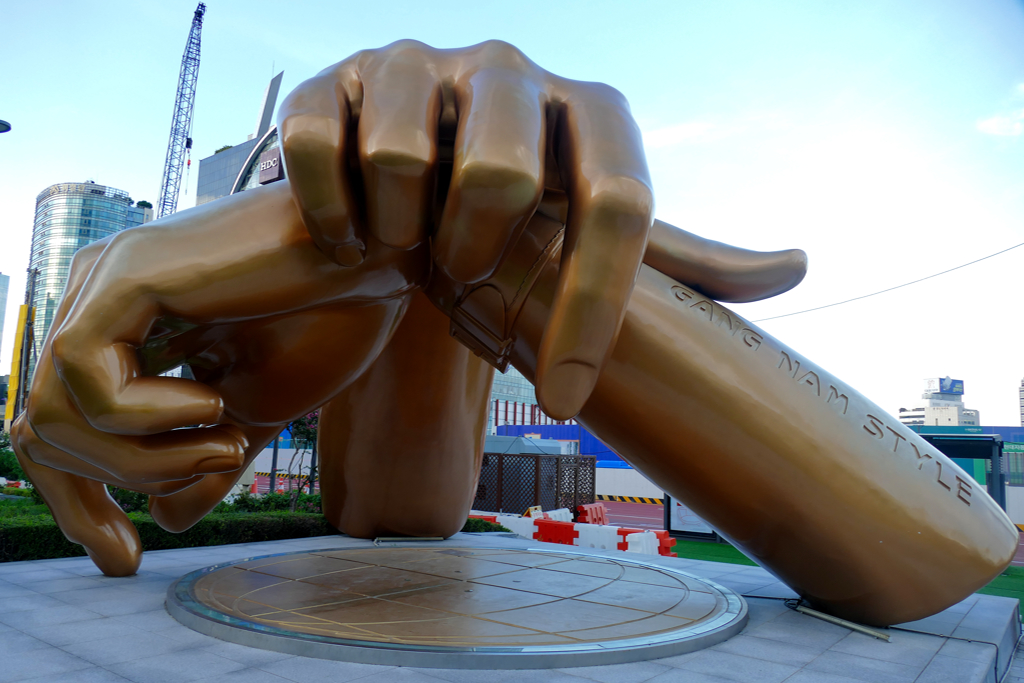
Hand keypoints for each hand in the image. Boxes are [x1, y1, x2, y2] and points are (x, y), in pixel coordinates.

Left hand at [13, 182, 423, 572]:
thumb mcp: (258, 412)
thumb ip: (204, 461)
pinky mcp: (127, 274)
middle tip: (179, 509)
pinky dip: (147, 418)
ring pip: (52, 414)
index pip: (59, 428)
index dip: (77, 504)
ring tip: (224, 447)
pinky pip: (85, 378)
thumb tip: (166, 520)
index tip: (126, 559)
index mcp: (125, 329)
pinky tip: (215, 402)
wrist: (378, 263)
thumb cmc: (329, 320)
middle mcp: (99, 301)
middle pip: (39, 429)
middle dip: (92, 502)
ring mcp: (106, 282)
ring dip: (141, 463)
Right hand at [279, 40, 656, 418]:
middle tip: (464, 273)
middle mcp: (510, 70)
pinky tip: (352, 228)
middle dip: (476, 254)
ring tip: (407, 244)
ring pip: (405, 156)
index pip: (619, 203)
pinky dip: (333, 212)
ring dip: (401, 234)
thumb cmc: (525, 226)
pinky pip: (321, 144)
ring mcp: (417, 64)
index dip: (595, 307)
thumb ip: (692, 259)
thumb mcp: (606, 238)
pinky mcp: (335, 76)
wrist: (419, 189)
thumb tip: (796, 266)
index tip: (564, 397)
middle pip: (503, 173)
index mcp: (590, 111)